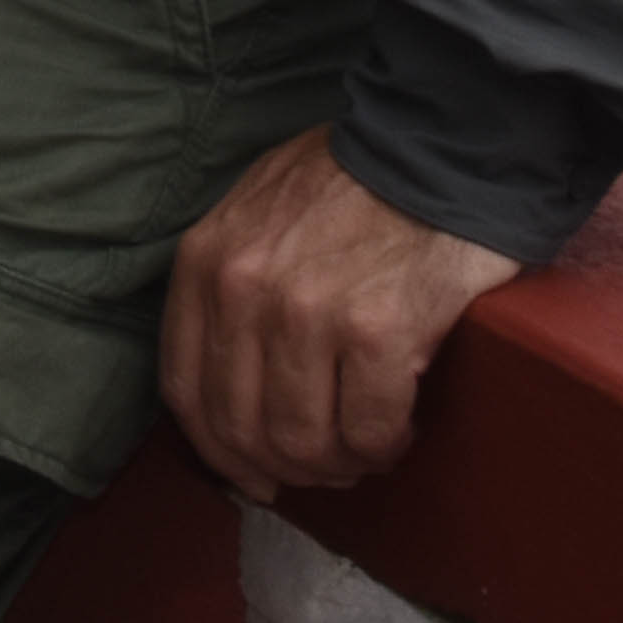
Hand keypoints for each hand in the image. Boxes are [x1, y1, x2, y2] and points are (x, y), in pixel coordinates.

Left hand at [158, 127, 520, 500]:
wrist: (435, 148)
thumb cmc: (350, 181)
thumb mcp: (255, 210)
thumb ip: (228, 282)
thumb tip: (228, 382)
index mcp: (205, 262)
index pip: (187, 390)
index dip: (219, 451)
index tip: (253, 473)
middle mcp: (243, 290)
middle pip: (242, 429)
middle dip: (287, 467)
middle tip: (329, 465)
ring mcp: (307, 313)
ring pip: (303, 443)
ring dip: (340, 463)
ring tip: (368, 446)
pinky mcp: (376, 333)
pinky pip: (367, 433)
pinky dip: (384, 448)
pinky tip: (403, 429)